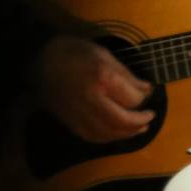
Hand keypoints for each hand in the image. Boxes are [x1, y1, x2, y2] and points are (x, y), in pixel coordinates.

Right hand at [33, 36, 154, 142]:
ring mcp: (78, 113)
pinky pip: (91, 136)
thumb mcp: (106, 55)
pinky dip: (108, 137)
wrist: (41, 60)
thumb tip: (146, 90)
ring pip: (108, 133)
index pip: (132, 98)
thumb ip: (127, 75)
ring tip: (139, 128)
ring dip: (127, 134)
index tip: (148, 91)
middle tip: (150, 117)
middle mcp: (91, 99)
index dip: (144, 97)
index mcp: (102, 79)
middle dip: (140, 121)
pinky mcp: (69, 121)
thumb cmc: (75, 53)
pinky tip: (117, 133)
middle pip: (122, 121)